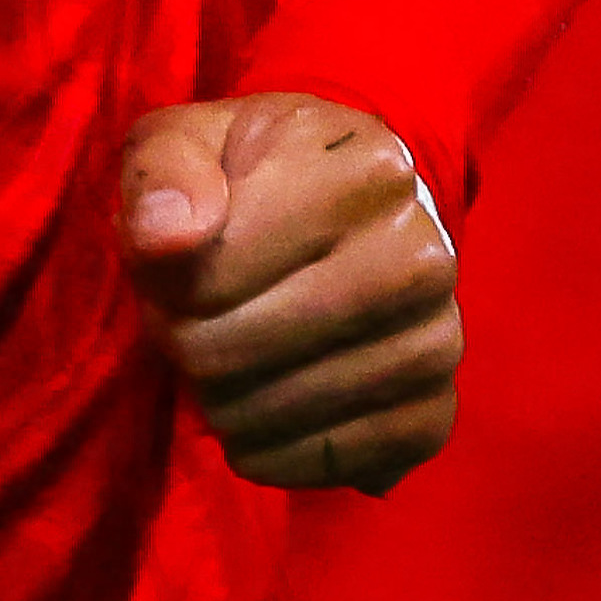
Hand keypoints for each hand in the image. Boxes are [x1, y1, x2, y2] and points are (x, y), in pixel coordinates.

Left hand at [118, 94, 459, 492]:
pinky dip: (273, 456)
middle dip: (185, 346)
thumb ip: (162, 173)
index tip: (161, 272)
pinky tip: (248, 424)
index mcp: (366, 169)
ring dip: (220, 403)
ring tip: (215, 365)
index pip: (217, 268)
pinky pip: (338, 461)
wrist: (339, 216)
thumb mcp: (185, 139)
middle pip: (245, 346)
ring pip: (283, 409)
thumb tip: (165, 236)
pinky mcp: (435, 412)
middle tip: (179, 325)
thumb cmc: (244, 174)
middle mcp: (422, 254)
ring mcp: (439, 339)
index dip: (161, 286)